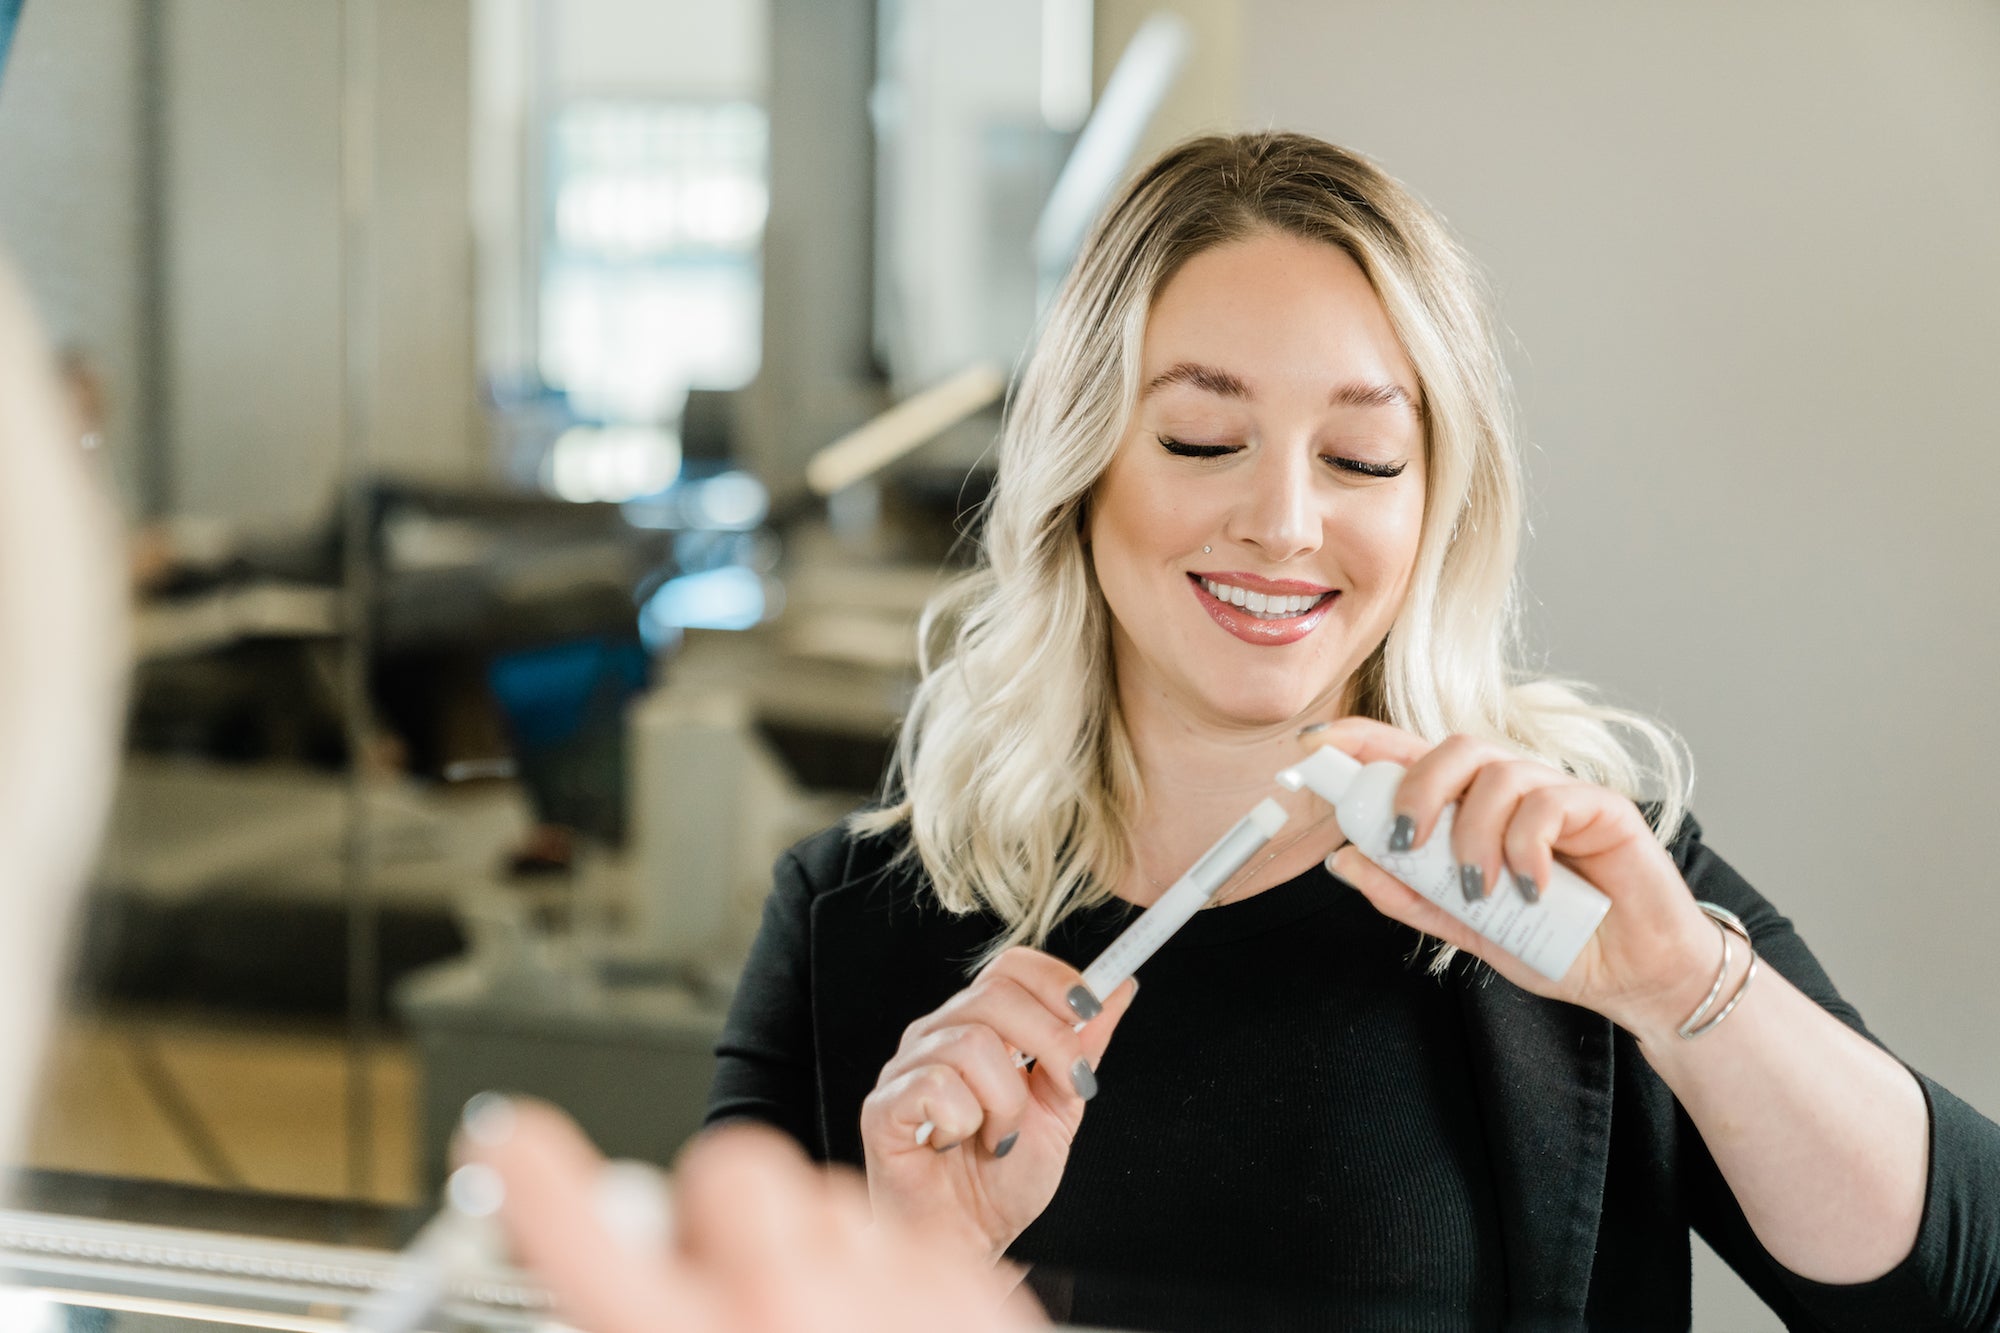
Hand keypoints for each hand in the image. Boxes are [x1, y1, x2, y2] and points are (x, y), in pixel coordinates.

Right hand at [458, 1098, 1046, 1332]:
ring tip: (827, 1332)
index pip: (583, 1242)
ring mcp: (884, 1286)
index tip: (505, 1142)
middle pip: (730, 1169)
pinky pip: (899, 1233)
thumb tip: (633, 1296)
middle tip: (731, 1283)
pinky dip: (885, 1275)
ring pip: (822, 1197)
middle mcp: (786, 1310)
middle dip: (721, 1213)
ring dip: (811, 1245)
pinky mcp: (963, 1280)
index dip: (533, 1183)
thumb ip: (654, 1326)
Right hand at [860, 948, 1138, 1263]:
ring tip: (1000, 1138)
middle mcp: (937, 1035)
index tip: (1091, 1013)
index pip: (1011, 966)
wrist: (971, 1242)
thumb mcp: (1061, 1108)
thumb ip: (1083, 1047)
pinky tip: (958, 1145)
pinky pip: (935, 1087)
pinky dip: (965, 1123)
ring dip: (1006, 1103)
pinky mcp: (882, 1108)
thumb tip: (1121, 988)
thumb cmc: (1003, 1180)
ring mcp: (905, 1068)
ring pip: (972, 1043)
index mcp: (978, 1025)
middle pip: (995, 995)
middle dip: (1051, 1043)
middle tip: (1067, 1088)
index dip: (1056, 981)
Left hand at [1310, 717, 1717, 1036]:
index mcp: (1473, 810)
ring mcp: (1557, 794)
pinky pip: (1549, 803)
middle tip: (1405, 843)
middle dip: (1414, 790)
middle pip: (1451, 749)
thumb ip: (1408, 894)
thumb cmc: (1558, 944)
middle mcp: (1512, 791)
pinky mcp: (1603, 808)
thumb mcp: (1465, 927)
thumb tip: (1343, 859)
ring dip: (1473, 835)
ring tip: (1481, 891)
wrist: (1634, 980)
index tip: (1314, 747)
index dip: (1362, 741)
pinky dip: (1525, 847)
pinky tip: (1529, 889)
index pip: (1412, 755)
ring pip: (1496, 773)